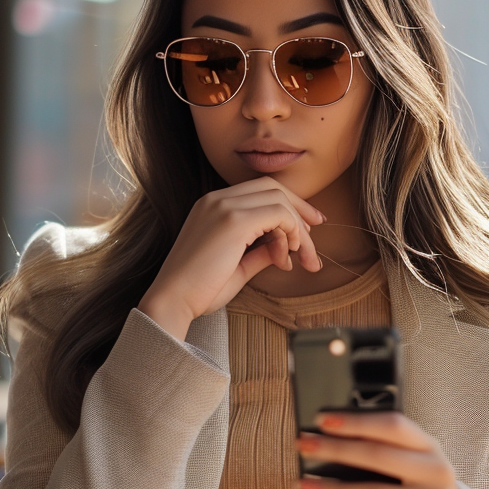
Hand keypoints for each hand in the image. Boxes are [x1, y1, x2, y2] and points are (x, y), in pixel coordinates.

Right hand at [138, 177, 324, 338]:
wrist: (173, 301)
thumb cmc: (200, 290)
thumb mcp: (237, 266)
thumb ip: (260, 252)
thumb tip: (284, 250)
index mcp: (213, 205)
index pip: (260, 191)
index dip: (288, 205)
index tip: (306, 227)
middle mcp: (217, 199)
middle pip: (273, 187)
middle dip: (300, 208)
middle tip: (316, 232)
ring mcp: (224, 206)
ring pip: (279, 200)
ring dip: (298, 228)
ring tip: (303, 257)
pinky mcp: (233, 220)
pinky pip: (279, 214)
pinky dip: (291, 232)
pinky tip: (289, 256)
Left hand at [296, 411, 481, 488]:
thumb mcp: (415, 464)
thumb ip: (385, 450)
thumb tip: (328, 440)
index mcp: (431, 447)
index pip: (393, 425)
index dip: (356, 421)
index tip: (320, 419)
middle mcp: (438, 472)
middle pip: (379, 456)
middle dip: (335, 450)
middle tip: (302, 446)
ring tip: (304, 486)